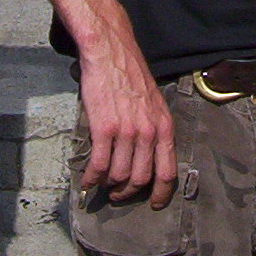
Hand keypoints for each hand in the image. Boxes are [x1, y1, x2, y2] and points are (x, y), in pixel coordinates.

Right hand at [77, 38, 176, 208]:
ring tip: (101, 184)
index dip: (161, 194)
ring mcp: (127, 131)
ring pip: (119, 175)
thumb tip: (146, 154)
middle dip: (128, 193)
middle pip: (140, 179)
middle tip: (117, 194)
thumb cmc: (129, 74)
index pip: (168, 171)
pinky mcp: (104, 129)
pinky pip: (99, 165)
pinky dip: (92, 178)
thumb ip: (153, 128)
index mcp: (164, 126)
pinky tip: (86, 180)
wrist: (110, 51)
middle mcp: (148, 132)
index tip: (154, 204)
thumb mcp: (153, 102)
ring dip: (108, 186)